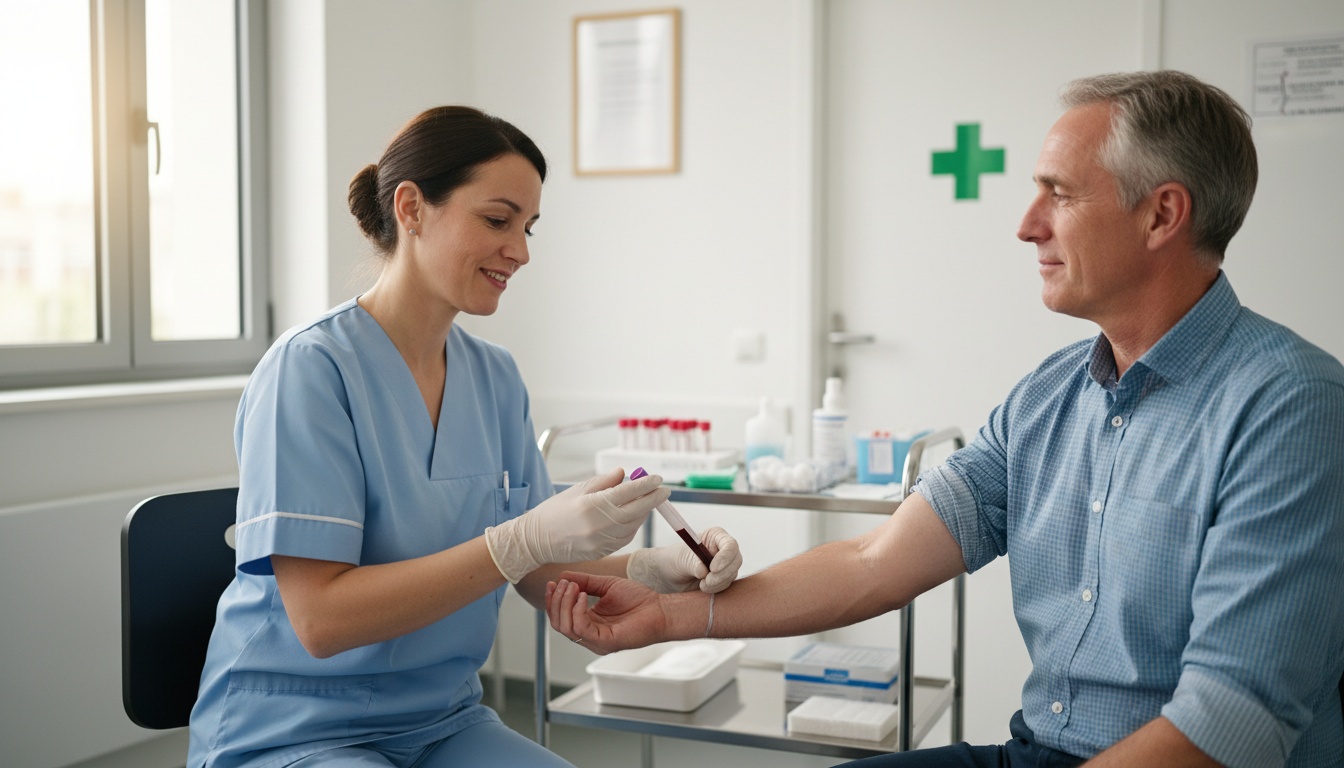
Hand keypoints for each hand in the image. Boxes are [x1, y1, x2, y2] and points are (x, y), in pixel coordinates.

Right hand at [485, 468, 669, 582]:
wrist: (535, 540)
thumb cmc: (554, 511)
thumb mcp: (577, 490)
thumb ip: (603, 482)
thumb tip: (625, 474)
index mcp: (593, 504)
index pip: (629, 492)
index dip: (646, 484)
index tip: (658, 479)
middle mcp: (600, 524)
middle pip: (637, 509)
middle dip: (653, 499)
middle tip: (664, 491)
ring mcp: (602, 540)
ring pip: (633, 525)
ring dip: (643, 513)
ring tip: (647, 502)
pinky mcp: (601, 551)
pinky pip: (624, 538)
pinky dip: (632, 527)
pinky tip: (633, 518)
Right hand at [547, 571, 668, 654]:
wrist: (660, 609)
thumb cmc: (638, 599)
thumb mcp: (606, 585)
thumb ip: (585, 582)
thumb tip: (562, 576)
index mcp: (588, 623)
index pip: (560, 617)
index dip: (553, 600)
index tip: (554, 582)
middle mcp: (589, 635)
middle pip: (558, 624)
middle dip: (556, 601)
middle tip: (564, 583)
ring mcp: (596, 641)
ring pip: (566, 627)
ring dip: (565, 604)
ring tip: (573, 587)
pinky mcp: (605, 642)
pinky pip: (581, 628)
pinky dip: (577, 610)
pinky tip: (582, 596)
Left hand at [626, 527, 741, 592]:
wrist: (669, 576)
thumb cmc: (674, 560)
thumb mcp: (681, 559)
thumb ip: (694, 564)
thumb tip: (704, 571)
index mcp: (715, 536)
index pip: (730, 545)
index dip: (725, 557)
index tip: (712, 568)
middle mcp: (723, 549)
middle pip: (736, 560)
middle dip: (722, 574)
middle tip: (707, 581)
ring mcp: (725, 564)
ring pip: (732, 574)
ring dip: (717, 583)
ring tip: (701, 584)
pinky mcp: (723, 578)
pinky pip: (727, 584)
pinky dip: (716, 588)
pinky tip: (702, 587)